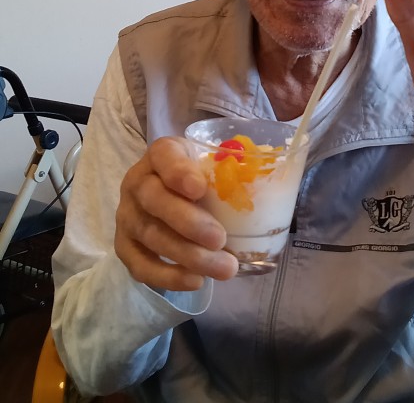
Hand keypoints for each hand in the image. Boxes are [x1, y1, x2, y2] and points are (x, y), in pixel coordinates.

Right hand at [115, 136, 238, 290]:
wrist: (168, 195)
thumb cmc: (198, 178)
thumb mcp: (210, 165)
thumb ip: (228, 172)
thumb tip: (267, 188)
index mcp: (160, 154)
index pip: (164, 156)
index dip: (179, 172)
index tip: (200, 188)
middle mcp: (137, 182)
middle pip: (155, 200)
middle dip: (188, 222)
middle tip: (219, 239)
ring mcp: (127, 215)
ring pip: (152, 236)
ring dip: (189, 255)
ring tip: (225, 268)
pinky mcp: (124, 246)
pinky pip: (140, 265)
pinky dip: (168, 276)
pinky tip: (196, 281)